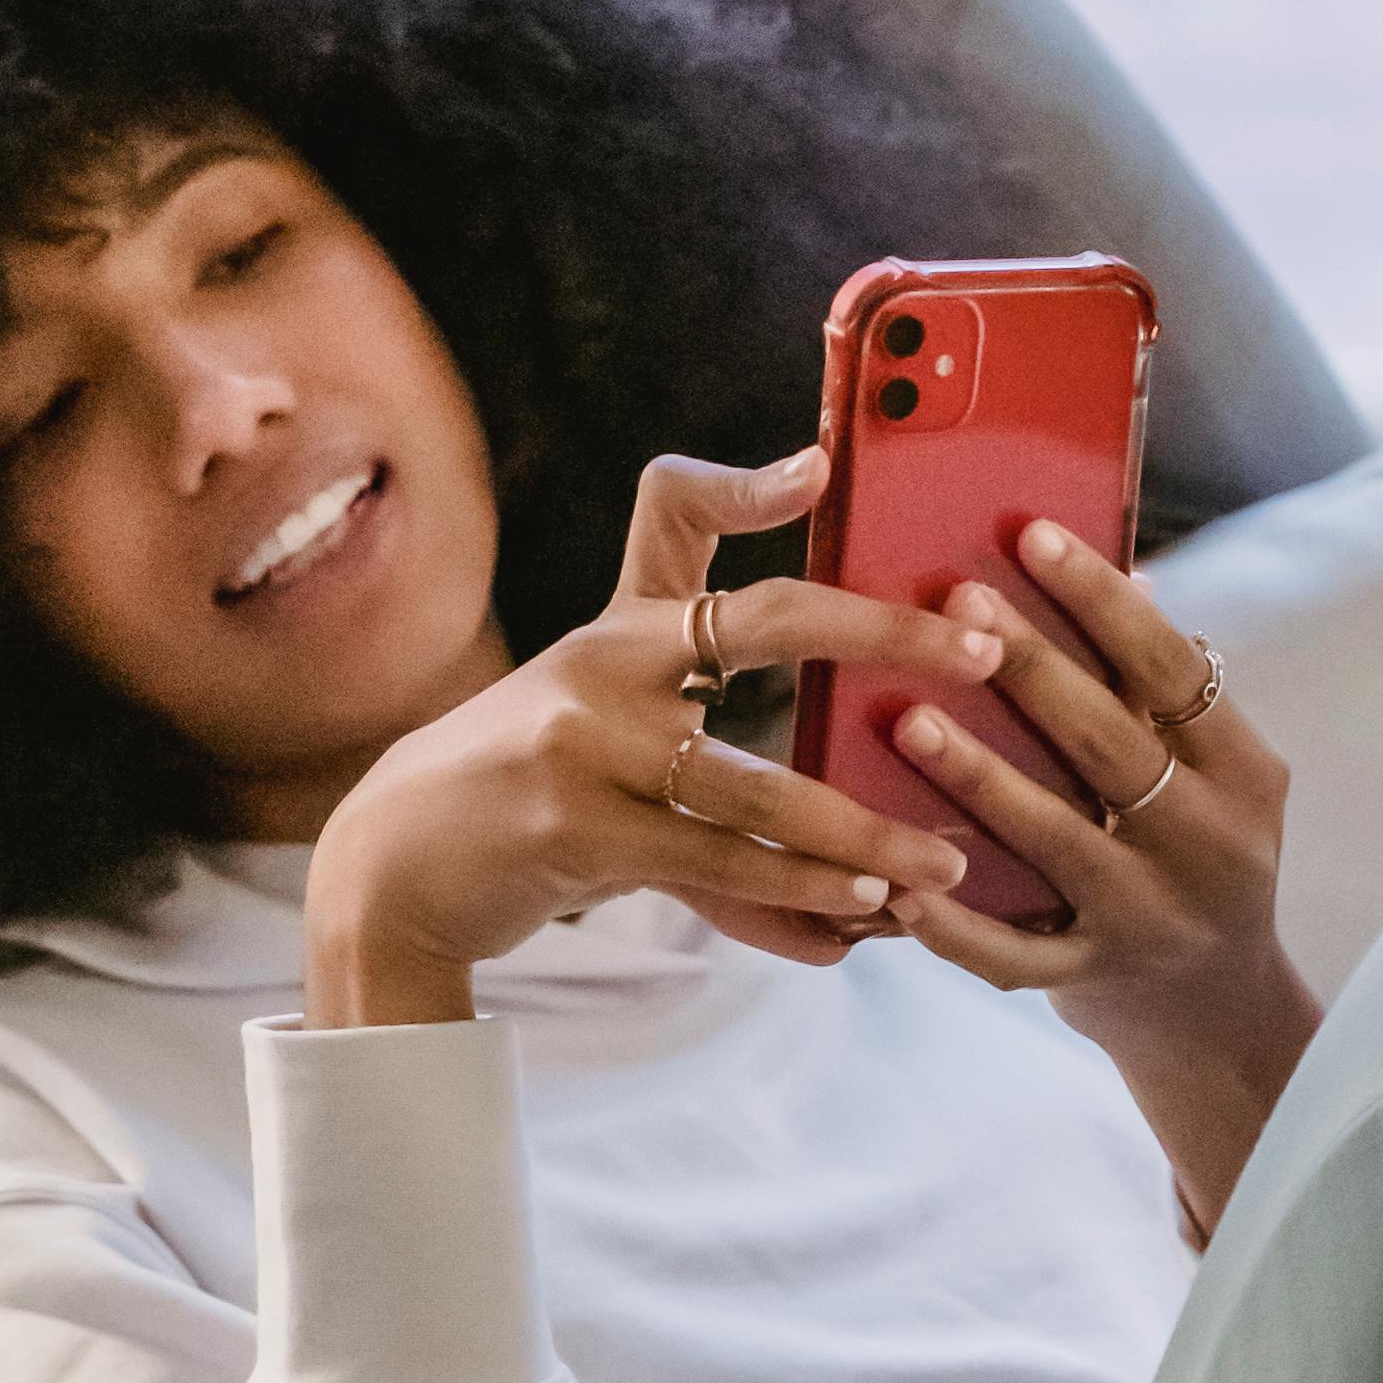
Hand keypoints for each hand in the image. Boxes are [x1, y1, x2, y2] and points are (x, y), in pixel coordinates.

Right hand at [301, 443, 989, 1028]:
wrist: (395, 866)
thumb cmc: (527, 788)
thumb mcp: (595, 713)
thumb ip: (709, 724)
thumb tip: (843, 767)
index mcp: (621, 623)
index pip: (674, 507)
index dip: (751, 481)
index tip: (825, 464)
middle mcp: (605, 661)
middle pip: (765, 619)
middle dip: (887, 630)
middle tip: (987, 652)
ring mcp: (584, 743)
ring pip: (757, 785)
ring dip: (860, 834)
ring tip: (942, 867)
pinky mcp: (574, 828)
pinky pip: (714, 864)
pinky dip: (793, 898)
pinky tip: (858, 918)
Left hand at [888, 525, 1315, 1232]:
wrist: (1215, 1007)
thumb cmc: (1189, 851)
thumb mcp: (1208, 773)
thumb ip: (1162, 692)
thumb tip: (1124, 570)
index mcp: (1243, 773)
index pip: (1173, 671)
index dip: (1103, 602)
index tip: (1033, 536)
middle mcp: (1207, 844)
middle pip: (1111, 745)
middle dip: (1032, 669)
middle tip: (956, 601)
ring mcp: (1148, 917)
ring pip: (1057, 841)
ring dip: (980, 779)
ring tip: (908, 720)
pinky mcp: (1093, 978)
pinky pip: (1014, 955)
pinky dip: (954, 926)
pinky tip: (898, 888)